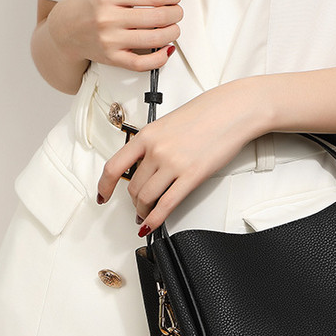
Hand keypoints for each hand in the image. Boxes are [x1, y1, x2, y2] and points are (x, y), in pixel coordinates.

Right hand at [47, 0, 191, 71]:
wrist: (64, 31)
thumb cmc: (89, 7)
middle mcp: (108, 18)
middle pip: (158, 16)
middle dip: (176, 13)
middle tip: (176, 11)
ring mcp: (110, 41)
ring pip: (155, 39)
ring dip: (173, 33)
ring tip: (173, 28)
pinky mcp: (113, 59)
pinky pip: (143, 63)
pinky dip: (161, 57)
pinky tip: (166, 49)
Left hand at [97, 78, 266, 233]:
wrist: (233, 110)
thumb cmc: (206, 113)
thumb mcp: (168, 123)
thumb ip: (153, 144)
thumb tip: (144, 165)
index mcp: (147, 135)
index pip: (114, 167)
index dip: (104, 186)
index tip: (102, 195)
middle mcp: (156, 150)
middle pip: (133, 187)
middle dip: (134, 202)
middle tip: (138, 207)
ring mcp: (173, 164)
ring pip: (146, 198)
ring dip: (143, 212)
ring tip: (146, 216)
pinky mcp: (191, 176)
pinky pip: (166, 205)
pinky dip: (155, 220)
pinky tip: (151, 226)